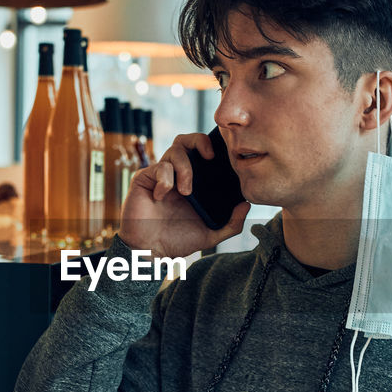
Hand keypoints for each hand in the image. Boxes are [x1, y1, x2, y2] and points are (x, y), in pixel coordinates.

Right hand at [120, 133, 250, 258]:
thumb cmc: (178, 241)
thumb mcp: (211, 234)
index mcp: (193, 182)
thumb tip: (247, 205)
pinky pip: (158, 167)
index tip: (224, 157)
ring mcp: (160, 175)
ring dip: (185, 168)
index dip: (212, 146)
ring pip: (174, 150)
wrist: (151, 252)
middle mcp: (176, 174)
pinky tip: (162, 197)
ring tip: (186, 191)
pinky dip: (164, 180)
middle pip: (186, 140)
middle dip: (199, 140)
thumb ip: (231, 223)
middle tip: (209, 156)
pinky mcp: (144, 178)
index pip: (201, 152)